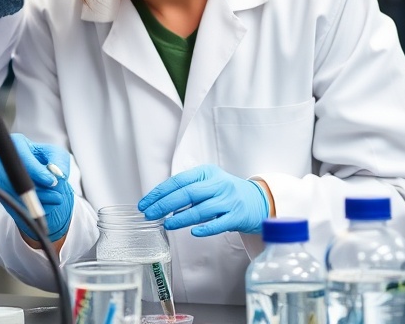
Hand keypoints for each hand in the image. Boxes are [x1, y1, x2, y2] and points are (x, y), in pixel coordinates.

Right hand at [0, 133, 73, 240]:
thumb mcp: (55, 154)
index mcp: (15, 144)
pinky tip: (45, 205)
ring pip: (18, 197)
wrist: (32, 171)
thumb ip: (59, 161)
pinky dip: (33, 209)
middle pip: (18, 181)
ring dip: (40, 202)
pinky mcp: (0, 196)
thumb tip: (58, 175)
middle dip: (41, 192)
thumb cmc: (43, 159)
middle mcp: (2, 162)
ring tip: (56, 200)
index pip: (22, 158)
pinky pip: (16, 207)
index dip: (37, 172)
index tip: (52, 181)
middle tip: (58, 196)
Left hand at [138, 164, 268, 235]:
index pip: (178, 181)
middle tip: (150, 214)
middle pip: (187, 193)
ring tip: (166, 224)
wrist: (258, 201)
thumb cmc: (226, 193)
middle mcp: (218, 184)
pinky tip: (193, 232)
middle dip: (165, 204)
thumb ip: (188, 189)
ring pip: (201, 209)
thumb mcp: (208, 183)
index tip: (145, 203)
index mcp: (207, 173)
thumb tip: (160, 202)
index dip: (159, 192)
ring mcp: (229, 200)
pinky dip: (205, 228)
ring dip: (181, 218)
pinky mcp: (237, 216)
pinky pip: (219, 224)